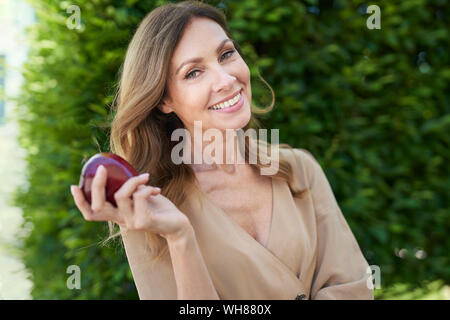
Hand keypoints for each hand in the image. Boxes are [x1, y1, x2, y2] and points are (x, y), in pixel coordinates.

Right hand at [70, 165, 191, 240]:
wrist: (177, 224)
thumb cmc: (159, 207)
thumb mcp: (141, 195)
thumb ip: (130, 188)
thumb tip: (120, 168)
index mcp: (117, 214)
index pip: (91, 213)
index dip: (80, 201)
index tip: (73, 186)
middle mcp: (120, 220)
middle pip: (97, 206)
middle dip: (96, 185)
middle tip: (101, 169)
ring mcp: (131, 223)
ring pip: (120, 196)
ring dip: (132, 181)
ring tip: (145, 177)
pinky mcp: (143, 222)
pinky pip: (138, 197)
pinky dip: (146, 188)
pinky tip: (156, 189)